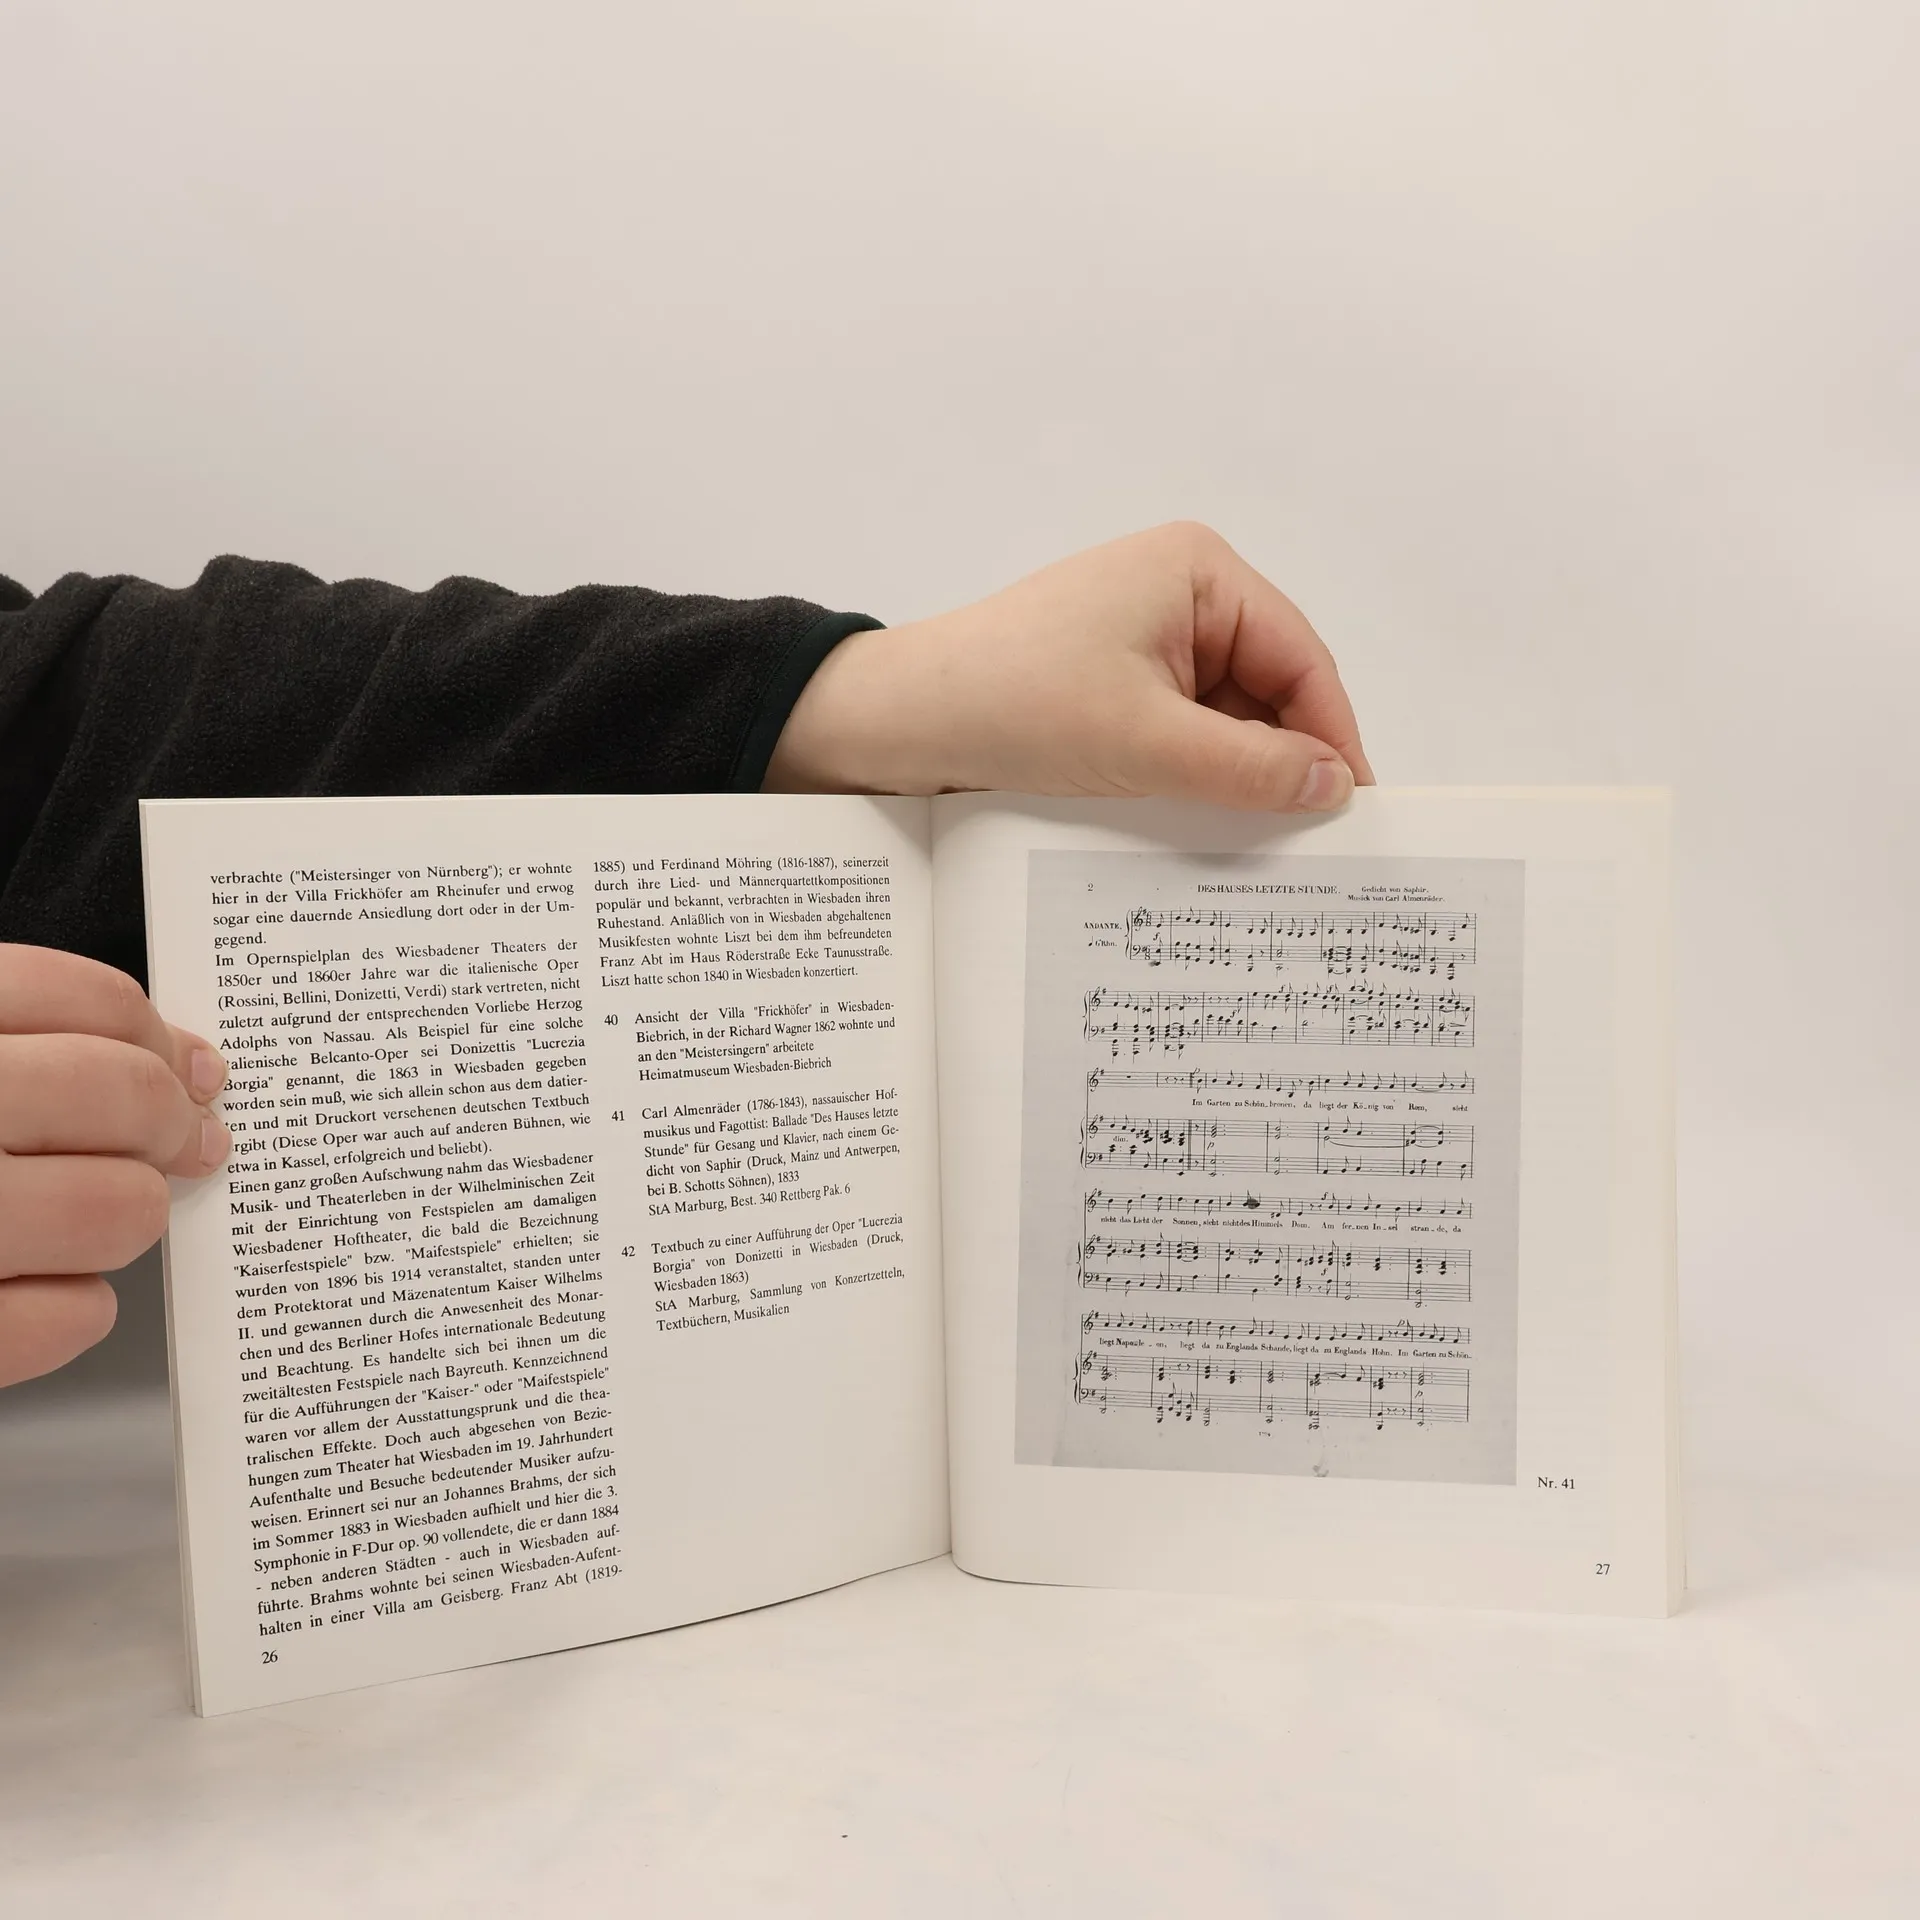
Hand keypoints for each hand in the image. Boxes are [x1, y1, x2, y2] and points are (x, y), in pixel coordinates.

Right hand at [0, 946, 229, 1387]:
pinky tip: (40, 1287)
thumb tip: (178, 1068)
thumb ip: (26, 1050)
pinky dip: (75, 1306)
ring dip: (128, 1214)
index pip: (75, 996)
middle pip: (120, 1092)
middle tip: (186, 1143)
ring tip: (89, 1215)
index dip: (154, 1031)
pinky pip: (72, 1317)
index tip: (192, 1066)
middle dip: (171, 1123)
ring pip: (120, 1207)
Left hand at [766, 522, 1373, 808]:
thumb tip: (1334, 788)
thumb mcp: (1147, 743)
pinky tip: (1195, 825)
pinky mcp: (1110, 681)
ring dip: (1232, 776)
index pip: (1301, 659)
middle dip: (1281, 760)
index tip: (1351, 812)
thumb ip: (1250, 767)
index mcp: (1198, 572)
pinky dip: (1190, 776)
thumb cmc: (1013, 704)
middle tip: (1307, 845)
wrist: (894, 722)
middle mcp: (1178, 593)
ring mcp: (1142, 638)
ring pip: (1223, 718)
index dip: (1331, 737)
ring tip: (1249, 845)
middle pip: (1268, 689)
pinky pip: (1178, 731)